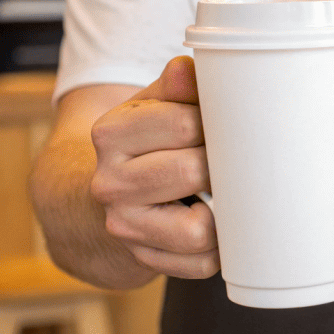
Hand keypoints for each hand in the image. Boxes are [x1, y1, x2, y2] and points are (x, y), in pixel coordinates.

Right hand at [88, 56, 218, 278]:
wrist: (105, 195)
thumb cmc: (147, 141)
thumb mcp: (154, 104)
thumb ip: (176, 86)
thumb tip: (188, 70)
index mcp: (111, 133)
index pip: (187, 124)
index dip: (217, 123)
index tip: (221, 125)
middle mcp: (110, 183)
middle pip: (195, 172)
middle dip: (222, 165)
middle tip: (228, 160)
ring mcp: (124, 226)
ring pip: (201, 229)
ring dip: (224, 210)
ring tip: (222, 191)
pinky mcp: (145, 259)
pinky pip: (202, 263)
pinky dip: (219, 246)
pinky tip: (214, 221)